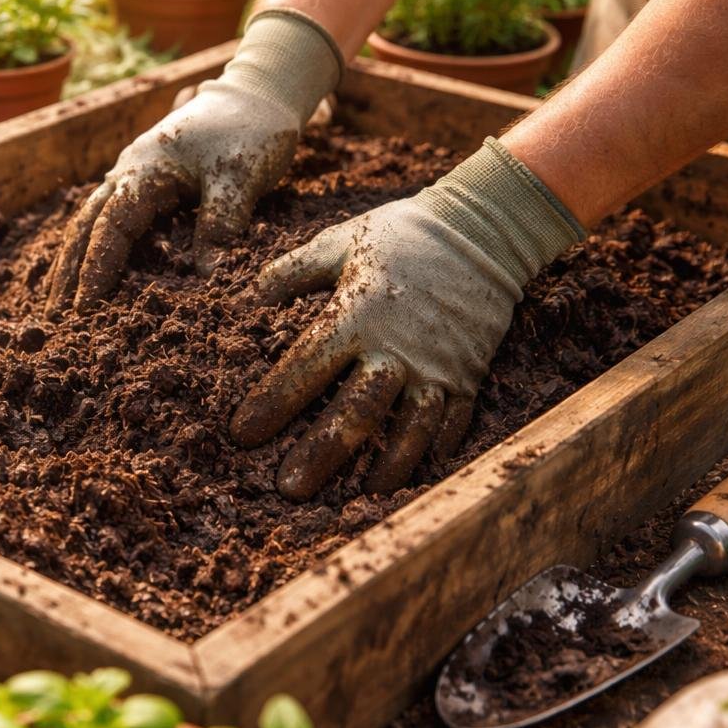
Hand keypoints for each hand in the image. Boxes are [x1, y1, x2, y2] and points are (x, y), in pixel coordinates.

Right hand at [44, 11, 341, 315]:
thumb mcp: (240, 178)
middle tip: (53, 314)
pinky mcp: (147, 179)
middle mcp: (129, 170)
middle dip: (68, 270)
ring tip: (59, 299)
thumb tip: (206, 278)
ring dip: (74, 258)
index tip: (86, 306)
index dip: (97, 268)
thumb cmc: (250, 131)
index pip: (111, 227)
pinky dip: (94, 243)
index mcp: (145, 168)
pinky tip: (89, 269)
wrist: (258, 93)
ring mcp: (134, 172)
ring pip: (91, 219)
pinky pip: (109, 215)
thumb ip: (219, 224)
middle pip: (86, 224)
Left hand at [230, 138, 584, 499]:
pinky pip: (450, 424)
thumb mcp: (340, 242)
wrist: (485, 230)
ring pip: (408, 431)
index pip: (305, 368)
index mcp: (357, 315)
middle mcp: (397, 350)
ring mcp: (437, 368)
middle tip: (289, 489)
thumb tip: (253, 295)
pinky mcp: (468, 376)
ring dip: (383, 467)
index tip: (242, 435)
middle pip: (355, 414)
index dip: (272, 404)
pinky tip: (414, 474)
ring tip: (357, 497)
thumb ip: (293, 272)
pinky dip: (432, 452)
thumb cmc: (402, 235)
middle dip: (320, 455)